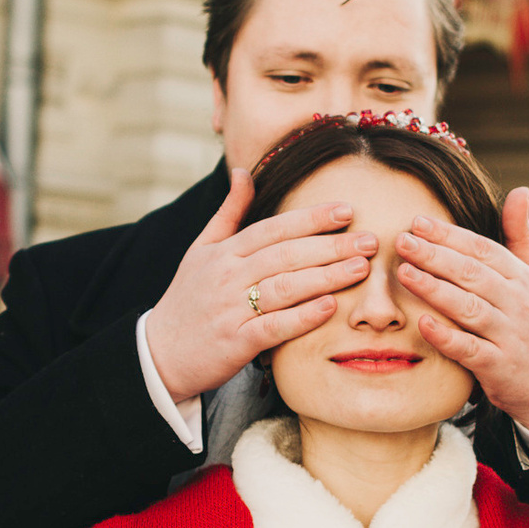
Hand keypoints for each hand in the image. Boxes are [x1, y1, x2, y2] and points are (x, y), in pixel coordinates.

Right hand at [143, 169, 377, 400]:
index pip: (273, 229)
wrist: (158, 355)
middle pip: (286, 255)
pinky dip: (303, 317)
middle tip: (370, 240)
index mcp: (223, 252)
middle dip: (331, 246)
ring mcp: (231, 310)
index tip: (346, 211)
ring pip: (285, 287)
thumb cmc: (187, 300)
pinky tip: (330, 307)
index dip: (311, 218)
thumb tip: (244, 172)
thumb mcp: (200, 250)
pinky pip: (273, 327)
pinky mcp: (235, 342)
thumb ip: (228, 213)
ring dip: (326, 277)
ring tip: (361, 269)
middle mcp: (227, 276)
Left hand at [395, 187, 528, 446]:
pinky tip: (423, 323)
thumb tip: (521, 190)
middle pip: (472, 274)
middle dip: (435, 255)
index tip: (418, 222)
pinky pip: (470, 349)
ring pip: (469, 308)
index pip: (483, 249)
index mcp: (521, 278)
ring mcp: (509, 335)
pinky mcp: (499, 366)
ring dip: (436, 289)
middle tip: (402, 241)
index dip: (450, 235)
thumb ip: (520, 235)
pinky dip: (447, 336)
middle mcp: (518, 303)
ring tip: (404, 272)